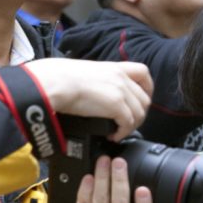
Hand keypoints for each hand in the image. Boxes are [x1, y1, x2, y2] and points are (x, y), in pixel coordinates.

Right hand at [23, 59, 152, 140]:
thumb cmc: (60, 78)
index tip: (141, 101)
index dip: (147, 89)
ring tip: (118, 132)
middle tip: (126, 124)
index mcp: (114, 67)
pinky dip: (123, 133)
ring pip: (140, 113)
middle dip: (138, 114)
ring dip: (131, 126)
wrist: (54, 82)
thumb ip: (99, 81)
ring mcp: (120, 90)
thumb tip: (97, 95)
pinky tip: (113, 136)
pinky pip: (128, 123)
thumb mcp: (86, 73)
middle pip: (144, 99)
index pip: (143, 73)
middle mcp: (121, 77)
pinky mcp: (116, 104)